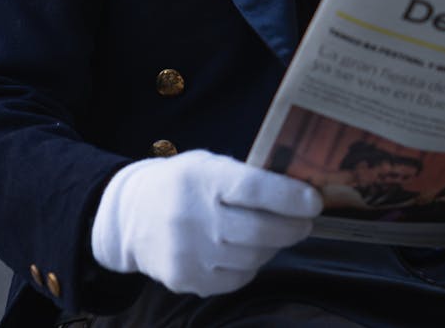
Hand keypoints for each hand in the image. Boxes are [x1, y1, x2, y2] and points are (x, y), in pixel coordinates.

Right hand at [91, 149, 321, 295]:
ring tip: (274, 233)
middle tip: (304, 222)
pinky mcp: (186, 279)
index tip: (314, 201)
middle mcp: (191, 217)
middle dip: (292, 227)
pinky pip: (237, 278)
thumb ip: (247, 177)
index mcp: (201, 179)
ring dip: (272, 246)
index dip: (289, 197)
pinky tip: (246, 250)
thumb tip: (300, 192)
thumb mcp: (209, 165)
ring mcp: (187, 253)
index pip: (254, 190)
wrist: (129, 216)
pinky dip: (250, 265)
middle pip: (259, 230)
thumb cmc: (183, 185)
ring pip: (252, 257)